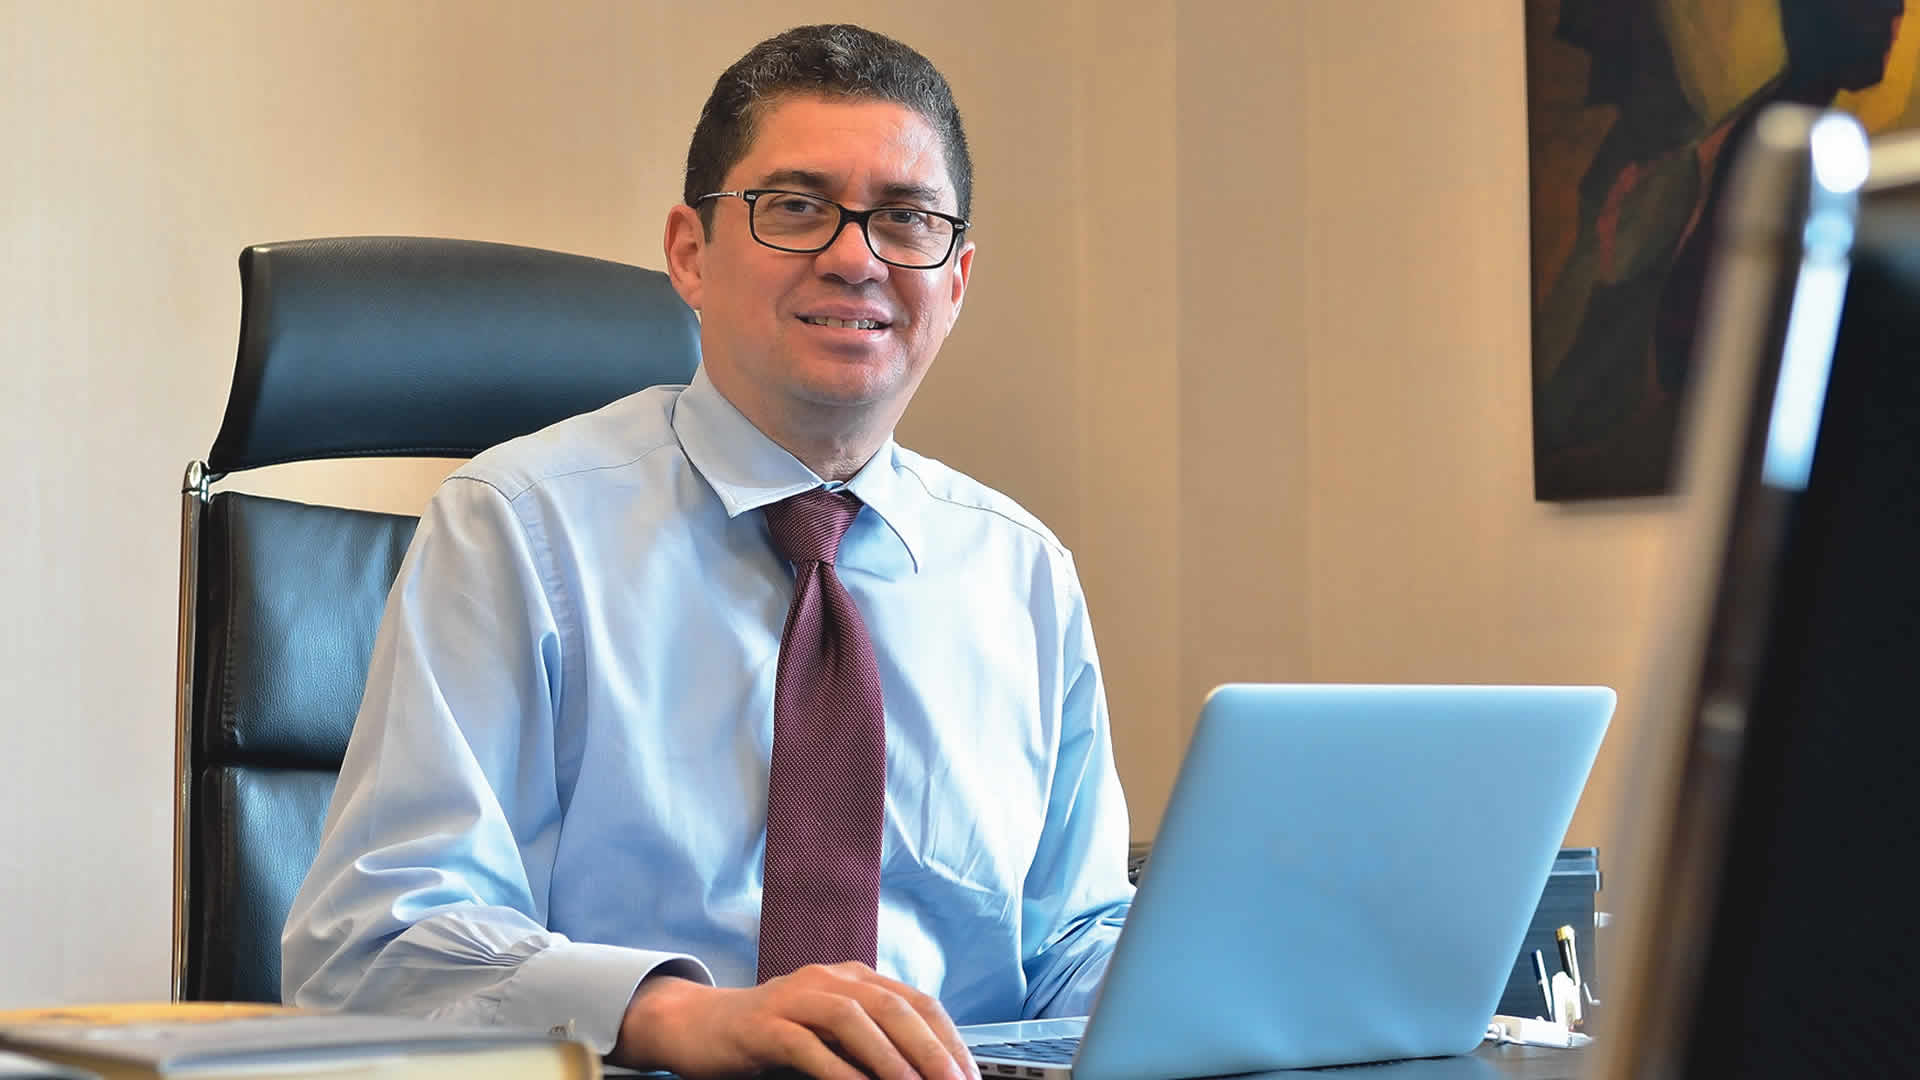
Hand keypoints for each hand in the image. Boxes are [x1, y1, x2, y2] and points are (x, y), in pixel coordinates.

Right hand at [610, 963, 979, 1079]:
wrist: (700, 1026)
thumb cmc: (774, 1035)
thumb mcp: (831, 1033)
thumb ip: (872, 1043)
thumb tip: (923, 1072)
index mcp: (854, 978)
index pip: (916, 1001)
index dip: (947, 1039)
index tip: (968, 1075)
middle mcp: (828, 978)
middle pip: (893, 1006)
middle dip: (930, 1049)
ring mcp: (794, 997)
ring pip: (853, 1019)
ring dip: (889, 1058)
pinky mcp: (764, 1024)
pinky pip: (807, 1045)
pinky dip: (837, 1069)